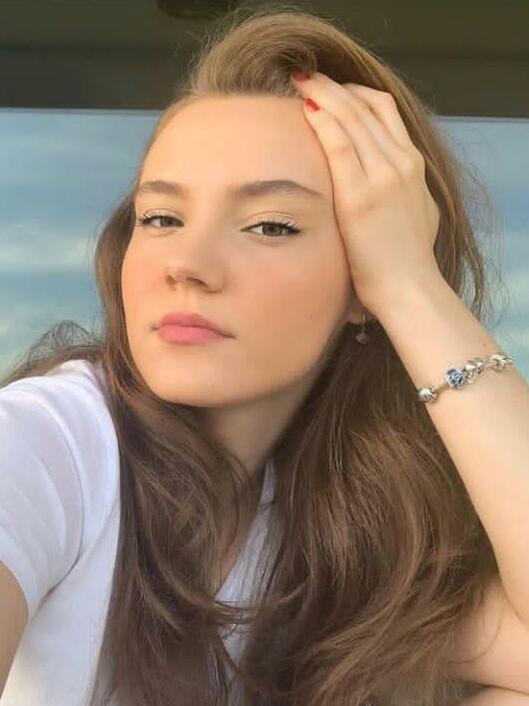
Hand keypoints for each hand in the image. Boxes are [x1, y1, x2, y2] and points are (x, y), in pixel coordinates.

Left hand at [290, 71, 441, 316]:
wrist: (410, 288)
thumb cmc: (407, 261)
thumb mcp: (417, 213)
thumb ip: (403, 191)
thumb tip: (386, 185)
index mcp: (413, 165)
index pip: (383, 110)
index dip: (354, 93)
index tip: (331, 90)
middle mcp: (400, 162)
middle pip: (365, 105)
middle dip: (333, 85)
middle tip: (307, 76)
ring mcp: (382, 176)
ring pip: (351, 116)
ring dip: (323, 93)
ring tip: (298, 81)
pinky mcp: (360, 195)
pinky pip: (339, 144)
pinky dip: (322, 120)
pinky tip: (303, 108)